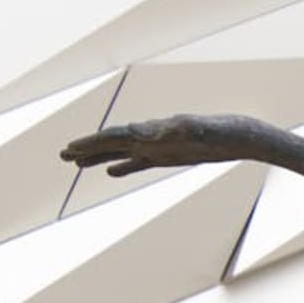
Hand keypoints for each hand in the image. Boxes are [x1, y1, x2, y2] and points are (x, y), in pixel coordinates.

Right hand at [59, 114, 264, 175]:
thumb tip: (151, 133)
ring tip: (76, 163)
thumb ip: (178, 130)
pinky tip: (111, 172)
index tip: (71, 147)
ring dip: (99, 158)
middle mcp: (153, 137)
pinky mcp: (170, 157)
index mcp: (156, 131)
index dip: (94, 142)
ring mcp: (160, 148)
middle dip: (88, 148)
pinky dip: (124, 167)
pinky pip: (140, 164)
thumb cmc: (224, 131)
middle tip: (62, 154)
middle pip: (113, 142)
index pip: (117, 136)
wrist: (242, 136)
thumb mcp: (203, 130)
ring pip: (122, 153)